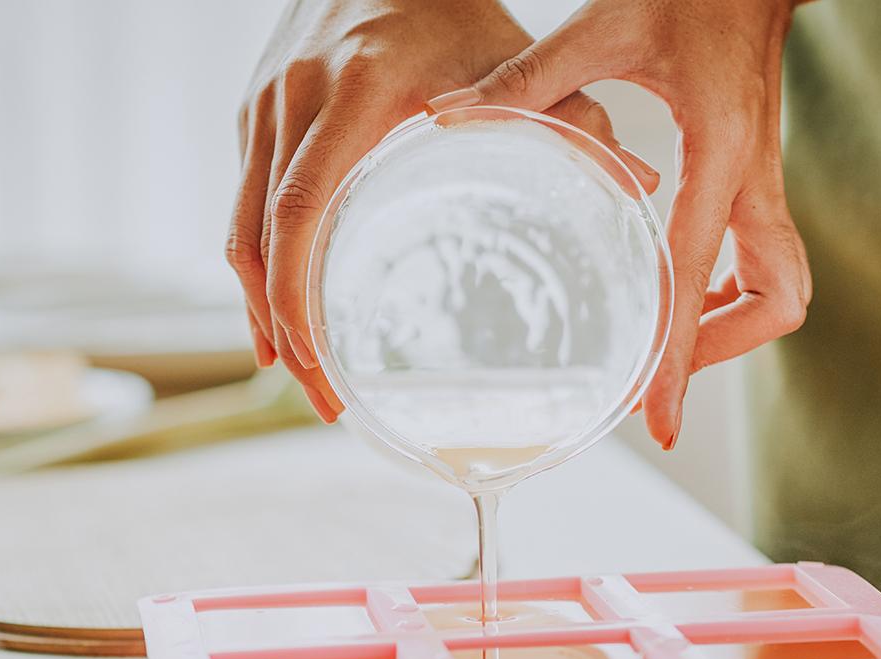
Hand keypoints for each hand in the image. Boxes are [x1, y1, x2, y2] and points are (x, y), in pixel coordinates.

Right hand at [229, 0, 659, 421]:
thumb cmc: (458, 8)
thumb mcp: (515, 58)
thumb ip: (574, 120)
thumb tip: (641, 190)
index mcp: (356, 88)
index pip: (303, 208)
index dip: (298, 297)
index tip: (320, 363)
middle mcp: (295, 97)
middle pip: (260, 235)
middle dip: (282, 328)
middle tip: (323, 398)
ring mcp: (264, 106)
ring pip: (239, 228)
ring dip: (261, 307)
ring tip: (302, 372)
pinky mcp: (254, 114)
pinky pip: (243, 204)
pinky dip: (259, 267)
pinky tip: (282, 314)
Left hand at [430, 0, 811, 448]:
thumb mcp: (602, 28)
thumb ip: (525, 81)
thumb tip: (445, 118)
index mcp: (719, 155)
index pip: (701, 279)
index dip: (681, 361)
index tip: (658, 423)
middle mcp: (753, 176)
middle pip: (776, 300)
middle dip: (724, 347)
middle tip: (663, 373)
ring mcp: (764, 177)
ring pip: (780, 285)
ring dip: (732, 322)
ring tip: (668, 337)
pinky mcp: (756, 170)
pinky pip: (762, 256)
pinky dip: (727, 285)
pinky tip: (675, 277)